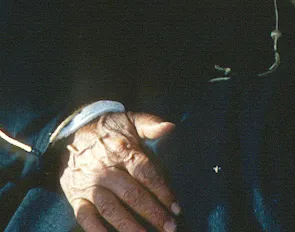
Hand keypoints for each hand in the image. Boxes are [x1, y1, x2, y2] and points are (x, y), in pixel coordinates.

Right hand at [60, 112, 178, 231]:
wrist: (72, 133)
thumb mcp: (131, 120)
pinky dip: (96, 230)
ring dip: (129, 226)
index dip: (162, 191)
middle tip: (169, 227)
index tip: (176, 207)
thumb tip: (170, 127)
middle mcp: (105, 171)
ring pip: (110, 209)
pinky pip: (85, 217)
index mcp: (123, 152)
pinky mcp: (75, 197)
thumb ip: (151, 124)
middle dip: (153, 213)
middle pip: (132, 195)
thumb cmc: (109, 129)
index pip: (146, 174)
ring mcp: (90, 186)